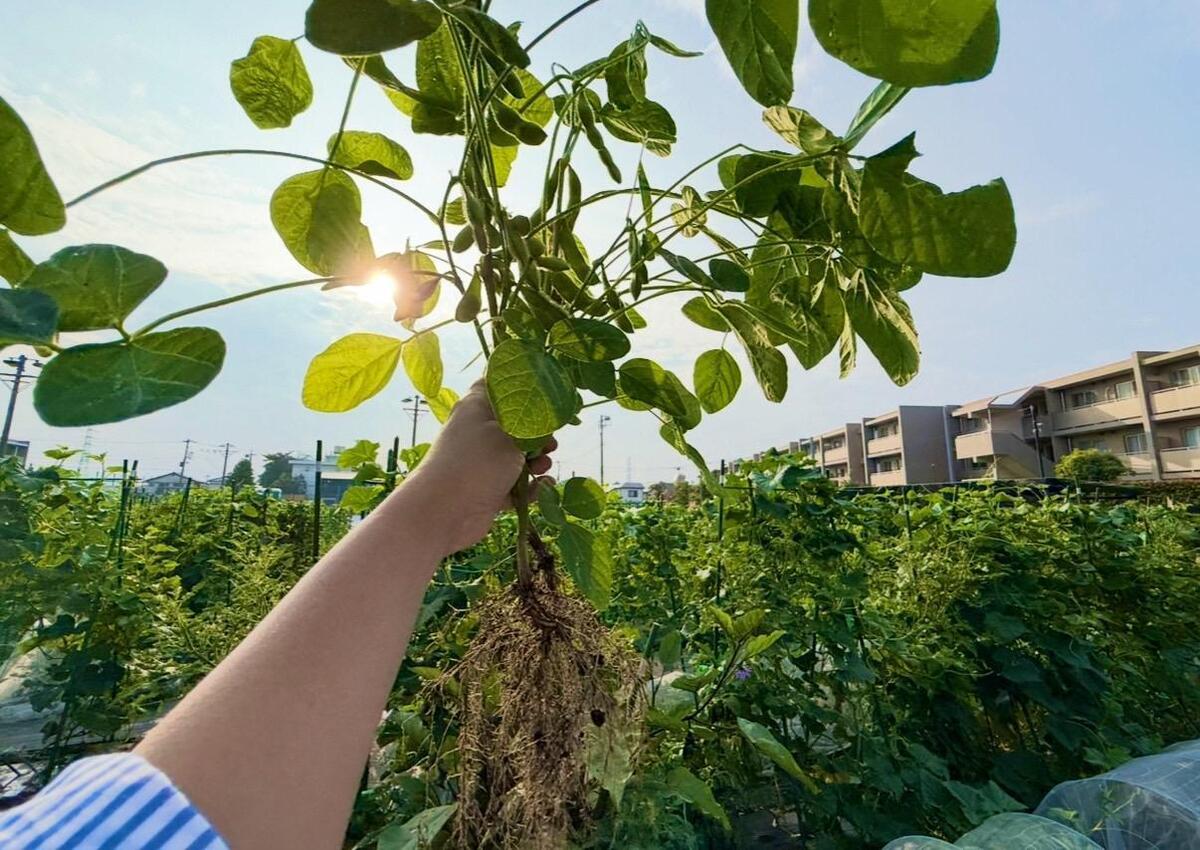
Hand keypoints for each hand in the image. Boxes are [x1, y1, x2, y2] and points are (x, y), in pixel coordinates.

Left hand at [402, 381, 555, 555]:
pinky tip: (543, 487)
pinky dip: (531, 486)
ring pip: (518, 456)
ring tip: (543, 467)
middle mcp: (479, 432)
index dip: (521, 386)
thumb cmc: (476, 463)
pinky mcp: (489, 489)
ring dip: (537, 462)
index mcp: (477, 407)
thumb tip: (543, 419)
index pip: (497, 384)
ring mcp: (483, 462)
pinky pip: (517, 484)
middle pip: (516, 425)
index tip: (545, 396)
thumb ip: (532, 424)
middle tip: (548, 443)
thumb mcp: (510, 434)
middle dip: (538, 435)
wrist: (443, 513)